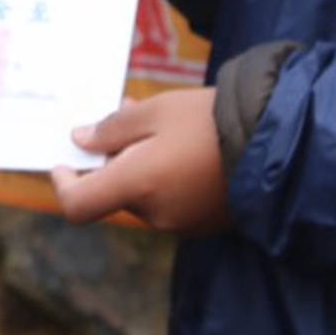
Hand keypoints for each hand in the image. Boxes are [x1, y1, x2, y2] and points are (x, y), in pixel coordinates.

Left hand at [48, 87, 231, 235]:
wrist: (273, 142)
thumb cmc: (208, 120)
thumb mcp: (155, 111)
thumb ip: (112, 129)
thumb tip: (80, 141)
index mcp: (136, 187)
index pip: (79, 205)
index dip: (63, 184)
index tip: (63, 162)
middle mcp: (154, 214)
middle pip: (115, 194)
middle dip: (113, 159)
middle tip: (124, 115)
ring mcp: (181, 223)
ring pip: (144, 195)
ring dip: (141, 165)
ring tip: (160, 123)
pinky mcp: (203, 223)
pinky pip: (170, 201)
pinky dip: (165, 178)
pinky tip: (184, 147)